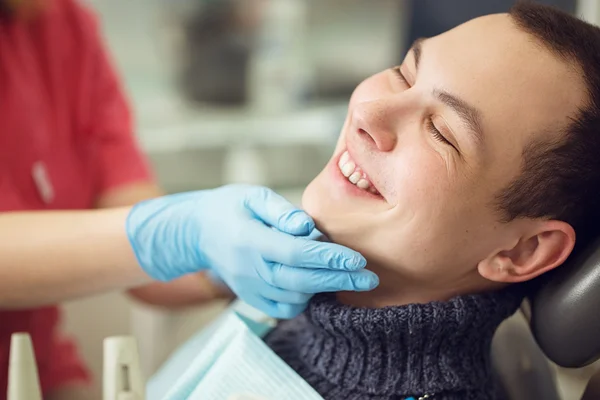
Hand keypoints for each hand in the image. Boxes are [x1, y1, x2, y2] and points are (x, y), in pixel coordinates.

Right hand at [126, 184, 378, 317]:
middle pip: (300, 281)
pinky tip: (317, 285)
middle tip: (369, 277)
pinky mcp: (252, 298)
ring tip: (345, 274)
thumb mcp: (252, 196)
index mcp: (249, 240)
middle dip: (338, 280)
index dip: (328, 259)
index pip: (295, 254)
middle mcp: (249, 269)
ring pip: (294, 297)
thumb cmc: (231, 207)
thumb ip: (281, 210)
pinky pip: (284, 308)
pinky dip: (305, 300)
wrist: (198, 232)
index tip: (357, 260)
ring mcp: (249, 288)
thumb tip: (307, 226)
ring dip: (323, 288)